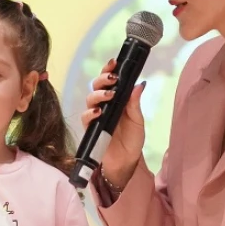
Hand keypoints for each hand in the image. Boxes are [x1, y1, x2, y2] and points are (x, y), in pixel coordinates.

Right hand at [80, 58, 145, 185]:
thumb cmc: (132, 141)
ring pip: (89, 98)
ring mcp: (96, 116)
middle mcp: (104, 105)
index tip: (114, 63)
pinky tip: (98, 112)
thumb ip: (134, 103)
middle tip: (113, 79)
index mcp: (116, 100)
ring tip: (109, 96)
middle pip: (96, 86)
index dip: (109, 70)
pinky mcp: (90, 128)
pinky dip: (90, 113)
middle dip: (102, 79)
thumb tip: (139, 84)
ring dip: (98, 95)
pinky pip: (85, 117)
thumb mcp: (138, 121)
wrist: (126, 162)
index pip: (109, 81)